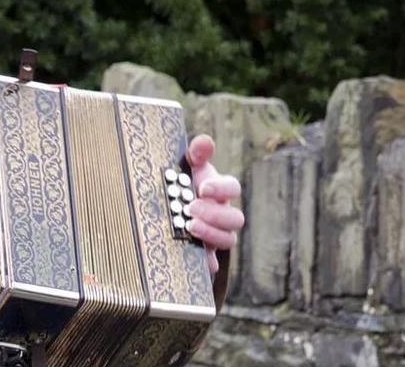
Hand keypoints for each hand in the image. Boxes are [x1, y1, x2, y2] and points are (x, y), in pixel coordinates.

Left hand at [185, 134, 244, 272]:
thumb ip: (197, 154)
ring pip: (228, 240)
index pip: (233, 188)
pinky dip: (207, 262)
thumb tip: (204, 142)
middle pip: (235, 218)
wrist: (169, 205)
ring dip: (212, 234)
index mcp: (221, 191)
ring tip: (190, 227)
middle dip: (215, 214)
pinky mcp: (206, 252)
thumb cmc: (182, 183)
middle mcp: (223, 214)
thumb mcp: (187, 167)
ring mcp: (217, 234)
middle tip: (191, 208)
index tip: (202, 187)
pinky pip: (213, 262)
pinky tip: (196, 259)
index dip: (221, 188)